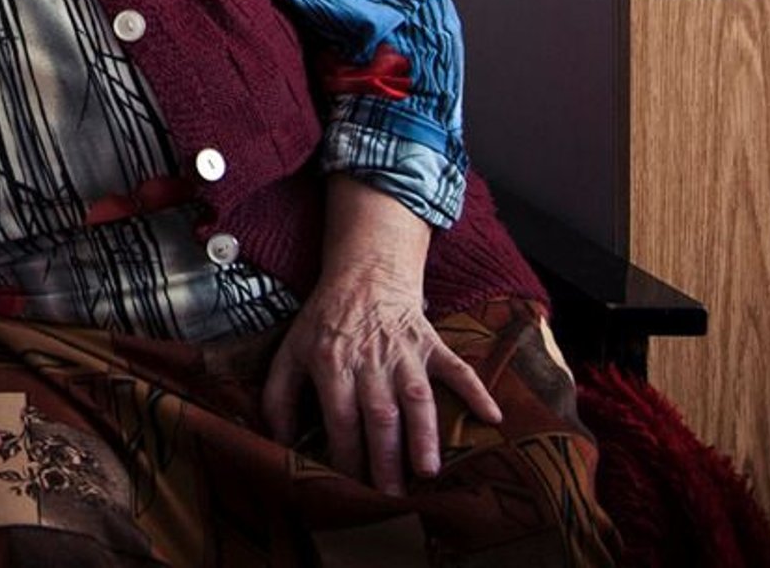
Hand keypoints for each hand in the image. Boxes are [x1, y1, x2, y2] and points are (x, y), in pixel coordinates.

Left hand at [261, 178, 501, 495]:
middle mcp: (369, 360)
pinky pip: (457, 367)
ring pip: (417, 397)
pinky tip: (492, 417)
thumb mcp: (289, 350)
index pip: (340, 417)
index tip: (350, 485)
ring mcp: (404, 352)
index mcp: (332, 363)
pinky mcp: (431, 343)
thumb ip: (278, 396)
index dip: (346, 453)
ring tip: (429, 472)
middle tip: (391, 496)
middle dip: (385, 457)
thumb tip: (278, 442)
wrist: (363, 273)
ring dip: (424, 434)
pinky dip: (476, 390)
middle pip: (379, 414)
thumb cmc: (324, 320)